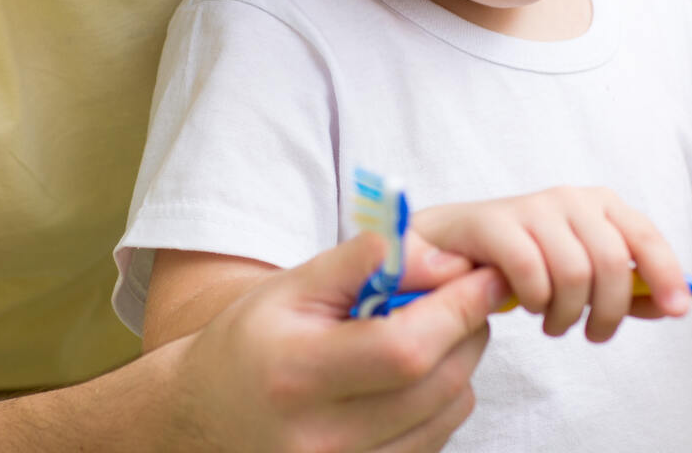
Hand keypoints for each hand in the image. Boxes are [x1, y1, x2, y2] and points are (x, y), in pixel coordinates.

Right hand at [170, 231, 507, 452]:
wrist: (206, 418)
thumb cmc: (252, 341)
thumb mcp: (294, 285)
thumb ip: (365, 260)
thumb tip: (443, 256)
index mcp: (298, 376)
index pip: (404, 349)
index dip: (457, 308)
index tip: (484, 274)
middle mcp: (323, 439)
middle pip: (436, 383)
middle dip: (467, 328)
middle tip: (465, 294)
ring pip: (447, 412)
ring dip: (459, 363)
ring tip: (431, 330)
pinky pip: (435, 438)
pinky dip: (441, 398)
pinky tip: (410, 374)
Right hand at [412, 186, 690, 342]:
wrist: (451, 245)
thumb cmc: (524, 261)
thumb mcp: (583, 271)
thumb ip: (628, 288)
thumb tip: (673, 305)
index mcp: (601, 204)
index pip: (645, 236)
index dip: (667, 274)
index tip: (678, 311)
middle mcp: (571, 198)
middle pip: (613, 263)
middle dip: (608, 311)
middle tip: (593, 334)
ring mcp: (533, 207)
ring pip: (574, 273)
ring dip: (567, 314)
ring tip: (554, 323)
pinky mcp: (496, 222)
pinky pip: (533, 273)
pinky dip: (536, 302)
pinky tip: (529, 307)